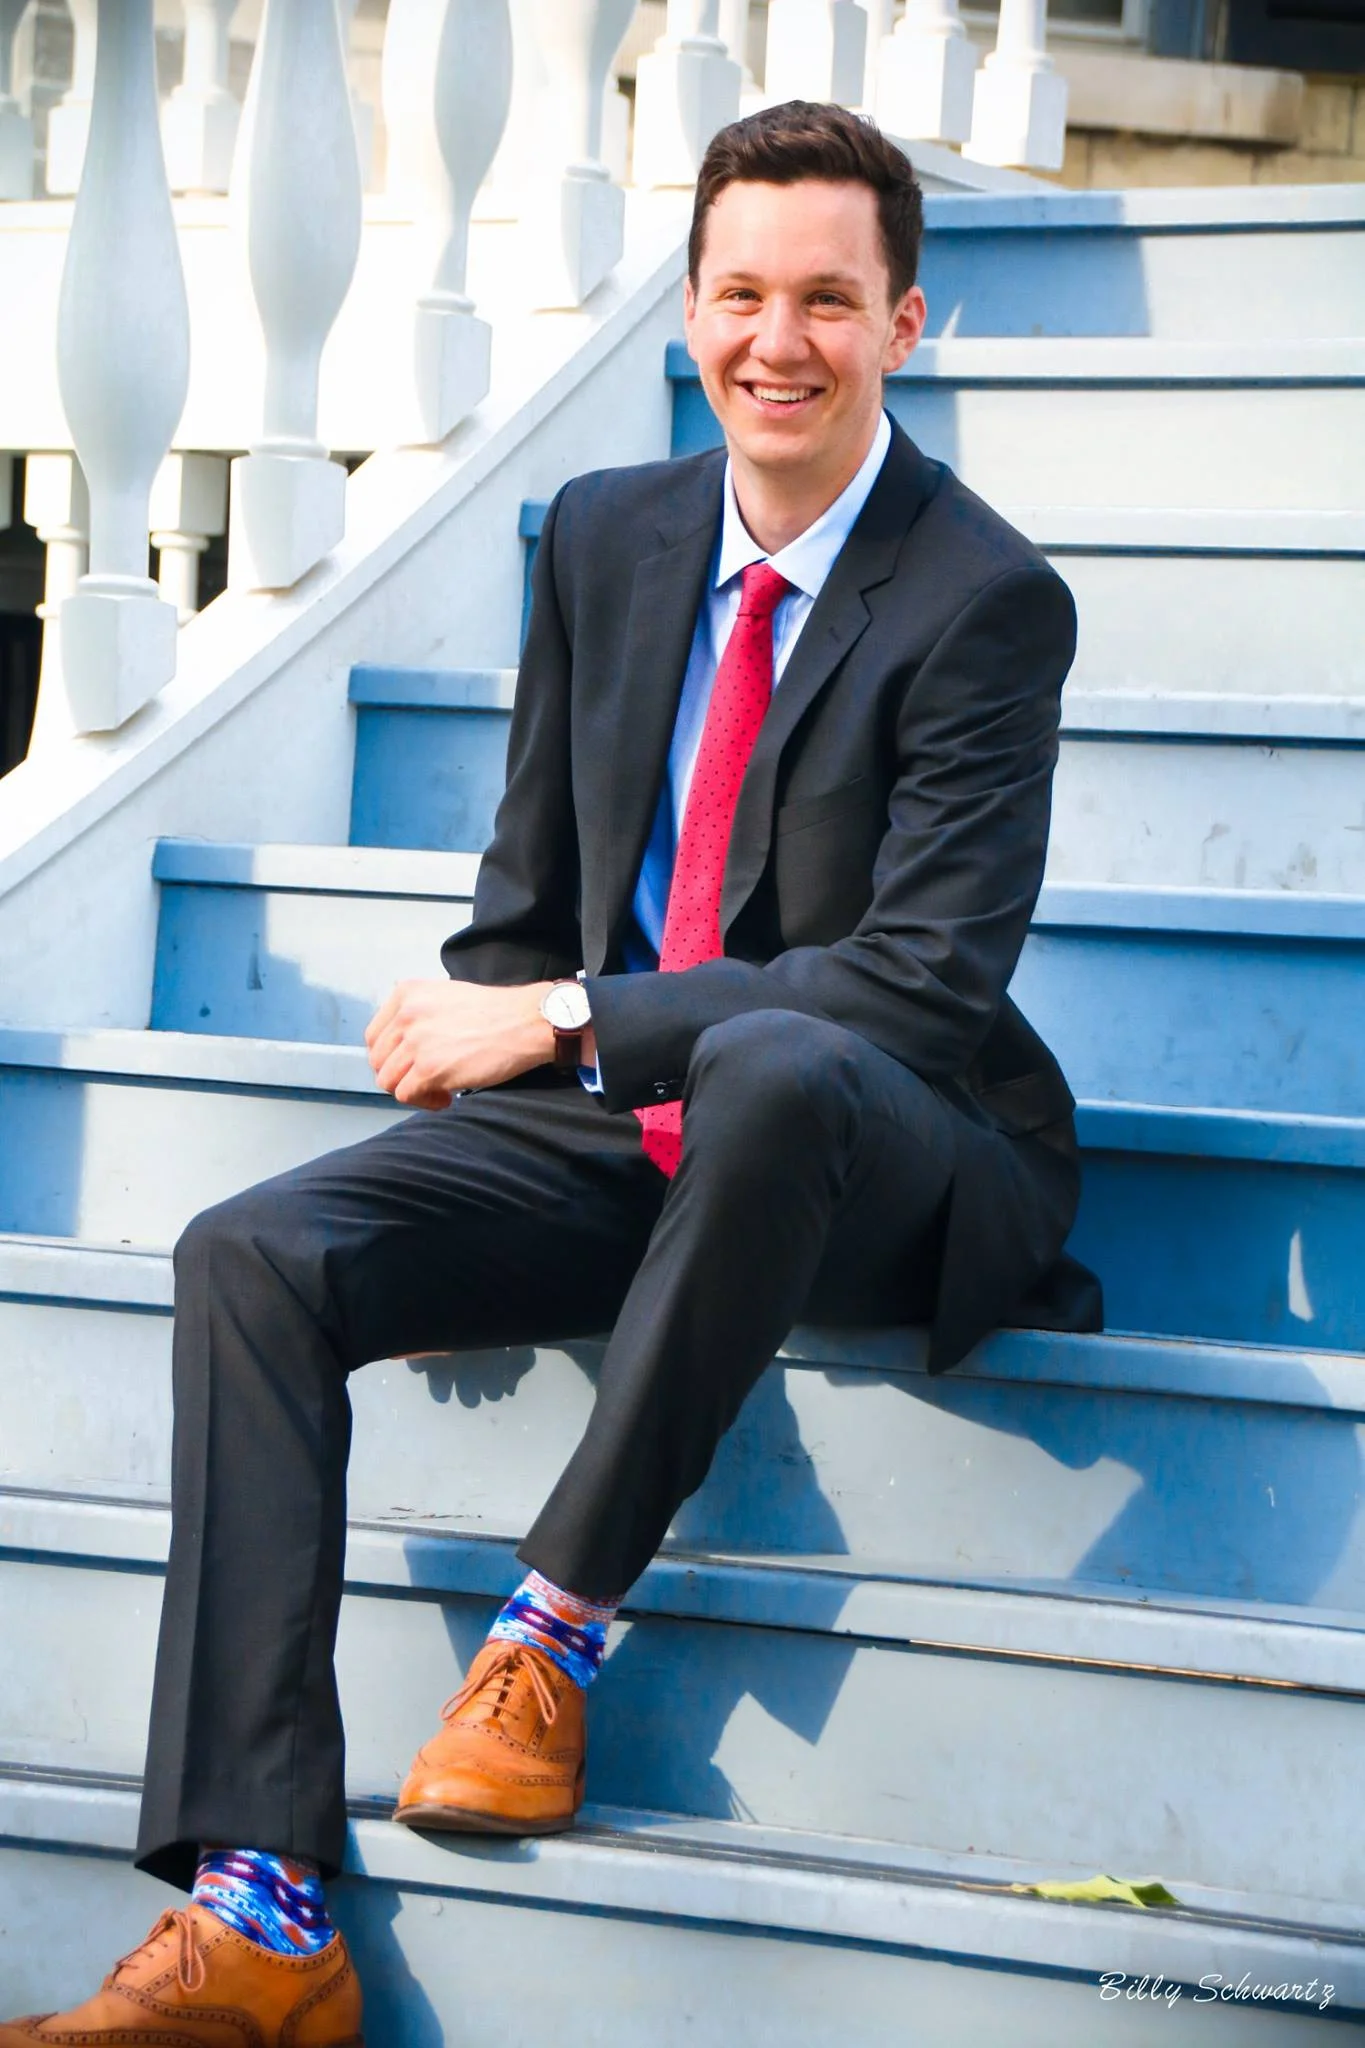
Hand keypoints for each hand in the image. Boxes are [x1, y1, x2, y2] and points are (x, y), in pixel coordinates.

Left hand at [365, 978, 557, 1107]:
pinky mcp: (429, 1068)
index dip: (390, 1056)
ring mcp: (415, 1042)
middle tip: (425, 1080)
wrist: (525, 1021)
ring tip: (437, 1089)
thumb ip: (418, 1013)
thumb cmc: (495, 1012)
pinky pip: (407, 1095)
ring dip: (411, 1090)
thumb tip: (403, 1044)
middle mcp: (405, 1016)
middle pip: (378, 1060)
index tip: (408, 1064)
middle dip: (399, 1075)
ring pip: (388, 1080)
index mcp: (406, 994)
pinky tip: (447, 1096)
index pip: (374, 1035)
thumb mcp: (445, 995)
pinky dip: (425, 1101)